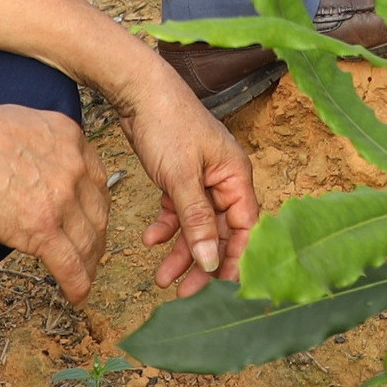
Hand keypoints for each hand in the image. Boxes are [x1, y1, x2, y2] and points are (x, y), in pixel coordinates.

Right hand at [0, 101, 114, 298]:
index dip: (95, 203)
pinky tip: (78, 295)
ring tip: (86, 276)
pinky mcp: (42, 229)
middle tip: (93, 251)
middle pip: (98, 211)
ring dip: (90, 263)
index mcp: (70, 138)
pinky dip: (78, 283)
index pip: (96, 178)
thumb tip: (33, 153)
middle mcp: (74, 168)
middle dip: (97, 235)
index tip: (92, 217)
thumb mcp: (21, 121)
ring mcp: (62, 200)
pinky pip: (69, 263)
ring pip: (88, 241)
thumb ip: (40, 139)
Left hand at [112, 71, 262, 290]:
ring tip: (160, 278)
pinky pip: (180, 212)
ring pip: (199, 226)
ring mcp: (203, 179)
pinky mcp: (181, 178)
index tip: (221, 289)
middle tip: (186, 293)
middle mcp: (224, 180)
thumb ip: (197, 220)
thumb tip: (212, 260)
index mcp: (236, 176)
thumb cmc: (168, 126)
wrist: (139, 93)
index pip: (246, 227)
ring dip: (181, 251)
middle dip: (204, 262)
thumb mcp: (181, 177)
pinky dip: (167, 228)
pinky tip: (149, 239)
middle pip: (222, 231)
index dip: (236, 258)